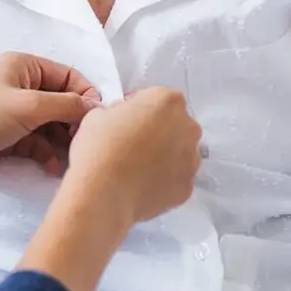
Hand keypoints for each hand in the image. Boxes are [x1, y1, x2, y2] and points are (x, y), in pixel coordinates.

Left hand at [0, 52, 100, 181]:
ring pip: (50, 124)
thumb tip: (96, 106)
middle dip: (73, 122)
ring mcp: (14, 111)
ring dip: (62, 141)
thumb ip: (66, 105)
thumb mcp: (29, 106)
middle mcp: (20, 84)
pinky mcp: (9, 135)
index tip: (98, 120)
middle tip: (84, 143)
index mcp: (23, 65)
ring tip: (72, 159)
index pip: (67, 75)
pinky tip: (53, 167)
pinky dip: (47, 152)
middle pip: (60, 101)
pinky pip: (37, 141)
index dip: (85, 95)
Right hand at [67, 87, 201, 222]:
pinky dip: (163, 178)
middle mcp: (187, 128)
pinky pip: (176, 177)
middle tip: (131, 142)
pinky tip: (141, 183)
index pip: (157, 97)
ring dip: (164, 154)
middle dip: (158, 129)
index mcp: (168, 101)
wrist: (104, 193)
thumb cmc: (99, 146)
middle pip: (175, 123)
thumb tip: (125, 121)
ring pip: (179, 151)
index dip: (139, 106)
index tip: (125, 119)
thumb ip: (121, 111)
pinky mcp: (188, 188)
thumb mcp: (100, 113)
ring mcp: (191, 160)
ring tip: (136, 166)